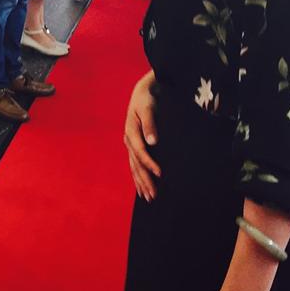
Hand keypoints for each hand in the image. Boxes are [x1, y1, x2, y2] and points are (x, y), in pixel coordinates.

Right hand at [124, 71, 160, 199]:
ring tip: (148, 197)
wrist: (142, 94)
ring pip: (134, 167)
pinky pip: (135, 165)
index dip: (150, 164)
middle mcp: (128, 141)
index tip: (161, 174)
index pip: (140, 152)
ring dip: (141, 183)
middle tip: (153, 196)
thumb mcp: (148, 108)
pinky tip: (141, 187)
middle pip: (136, 165)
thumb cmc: (147, 100)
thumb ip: (150, 124)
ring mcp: (130, 144)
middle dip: (144, 181)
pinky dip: (138, 177)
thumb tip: (153, 141)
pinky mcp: (134, 146)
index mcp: (131, 133)